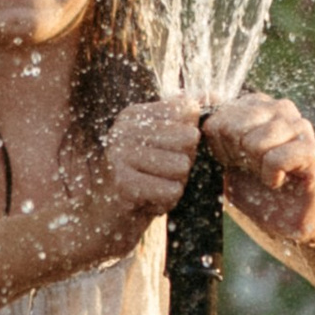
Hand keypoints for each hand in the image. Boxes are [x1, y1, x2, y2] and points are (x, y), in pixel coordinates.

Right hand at [98, 92, 205, 214]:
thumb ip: (184, 119)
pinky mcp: (123, 183)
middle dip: (184, 163)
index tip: (167, 152)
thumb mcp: (162, 145)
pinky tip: (148, 201)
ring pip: (182, 166)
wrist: (103, 220)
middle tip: (160, 174)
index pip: (186, 112)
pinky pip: (171, 191)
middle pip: (188, 138)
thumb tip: (211, 94)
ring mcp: (120, 155)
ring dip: (175, 184)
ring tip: (153, 188)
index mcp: (133, 115)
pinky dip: (166, 202)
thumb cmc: (142, 179)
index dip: (189, 138)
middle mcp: (123, 129)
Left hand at [206, 89, 314, 243]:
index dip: (220, 148)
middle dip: (237, 156)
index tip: (235, 160)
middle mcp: (281, 108)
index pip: (219, 118)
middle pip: (234, 127)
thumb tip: (203, 98)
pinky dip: (271, 178)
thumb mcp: (224, 155)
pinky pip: (275, 159)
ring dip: (255, 168)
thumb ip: (214, 129)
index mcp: (257, 104)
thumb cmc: (252, 186)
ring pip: (255, 142)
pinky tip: (280, 181)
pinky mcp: (312, 150)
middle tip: (253, 169)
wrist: (285, 218)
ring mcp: (300, 126)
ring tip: (267, 174)